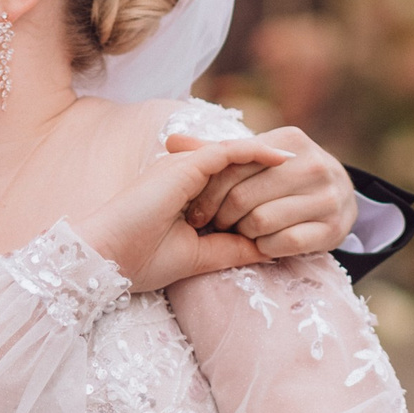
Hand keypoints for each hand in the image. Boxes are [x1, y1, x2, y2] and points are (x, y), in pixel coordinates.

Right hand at [84, 136, 289, 293]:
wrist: (107, 258)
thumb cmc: (141, 261)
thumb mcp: (201, 256)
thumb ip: (233, 249)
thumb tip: (271, 250)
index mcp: (181, 196)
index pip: (228, 186)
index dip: (259, 189)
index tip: (291, 198)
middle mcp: (182, 176)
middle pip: (236, 167)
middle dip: (270, 171)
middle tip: (306, 174)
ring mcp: (183, 167)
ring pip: (236, 156)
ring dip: (269, 160)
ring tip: (303, 162)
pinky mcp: (186, 165)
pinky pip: (231, 151)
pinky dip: (258, 152)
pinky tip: (285, 157)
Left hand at [174, 124, 357, 259]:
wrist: (336, 195)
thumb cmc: (280, 175)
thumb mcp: (254, 158)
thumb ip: (214, 151)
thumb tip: (171, 141)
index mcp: (290, 139)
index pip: (232, 166)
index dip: (208, 191)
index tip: (197, 208)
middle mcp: (313, 165)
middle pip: (243, 197)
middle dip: (220, 215)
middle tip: (214, 224)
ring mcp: (328, 197)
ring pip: (261, 222)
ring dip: (242, 233)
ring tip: (238, 231)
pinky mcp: (334, 229)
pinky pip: (285, 244)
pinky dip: (266, 247)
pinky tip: (262, 243)